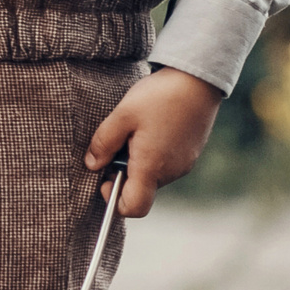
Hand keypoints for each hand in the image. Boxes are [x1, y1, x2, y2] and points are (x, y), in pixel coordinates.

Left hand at [84, 66, 220, 217]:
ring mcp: (183, 164)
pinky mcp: (189, 155)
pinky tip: (149, 128)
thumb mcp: (122, 115)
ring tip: (134, 131)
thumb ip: (104, 143)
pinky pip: (164, 165)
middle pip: (141, 190)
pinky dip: (151, 155)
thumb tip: (92, 165)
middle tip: (117, 143)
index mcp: (151, 166)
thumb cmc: (159, 97)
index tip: (104, 178)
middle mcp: (170, 172)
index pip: (134, 208)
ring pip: (152, 176)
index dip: (114, 201)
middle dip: (122, 174)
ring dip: (137, 162)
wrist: (198, 81)